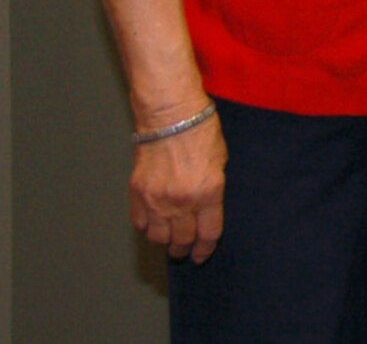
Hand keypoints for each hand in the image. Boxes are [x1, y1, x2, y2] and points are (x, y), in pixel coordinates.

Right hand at [131, 110, 226, 262]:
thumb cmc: (201, 133)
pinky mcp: (137, 193)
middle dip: (184, 249)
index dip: (204, 249)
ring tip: (168, 240)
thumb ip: (213, 190)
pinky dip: (147, 228)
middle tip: (184, 250)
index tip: (201, 256)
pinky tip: (153, 225)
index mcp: (208, 194)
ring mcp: (157, 199)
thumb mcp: (221, 162)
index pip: (207, 234)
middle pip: (181, 240)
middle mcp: (181, 202)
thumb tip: (205, 209)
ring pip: (157, 238)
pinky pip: (140, 223)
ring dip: (164, 242)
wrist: (170, 116)